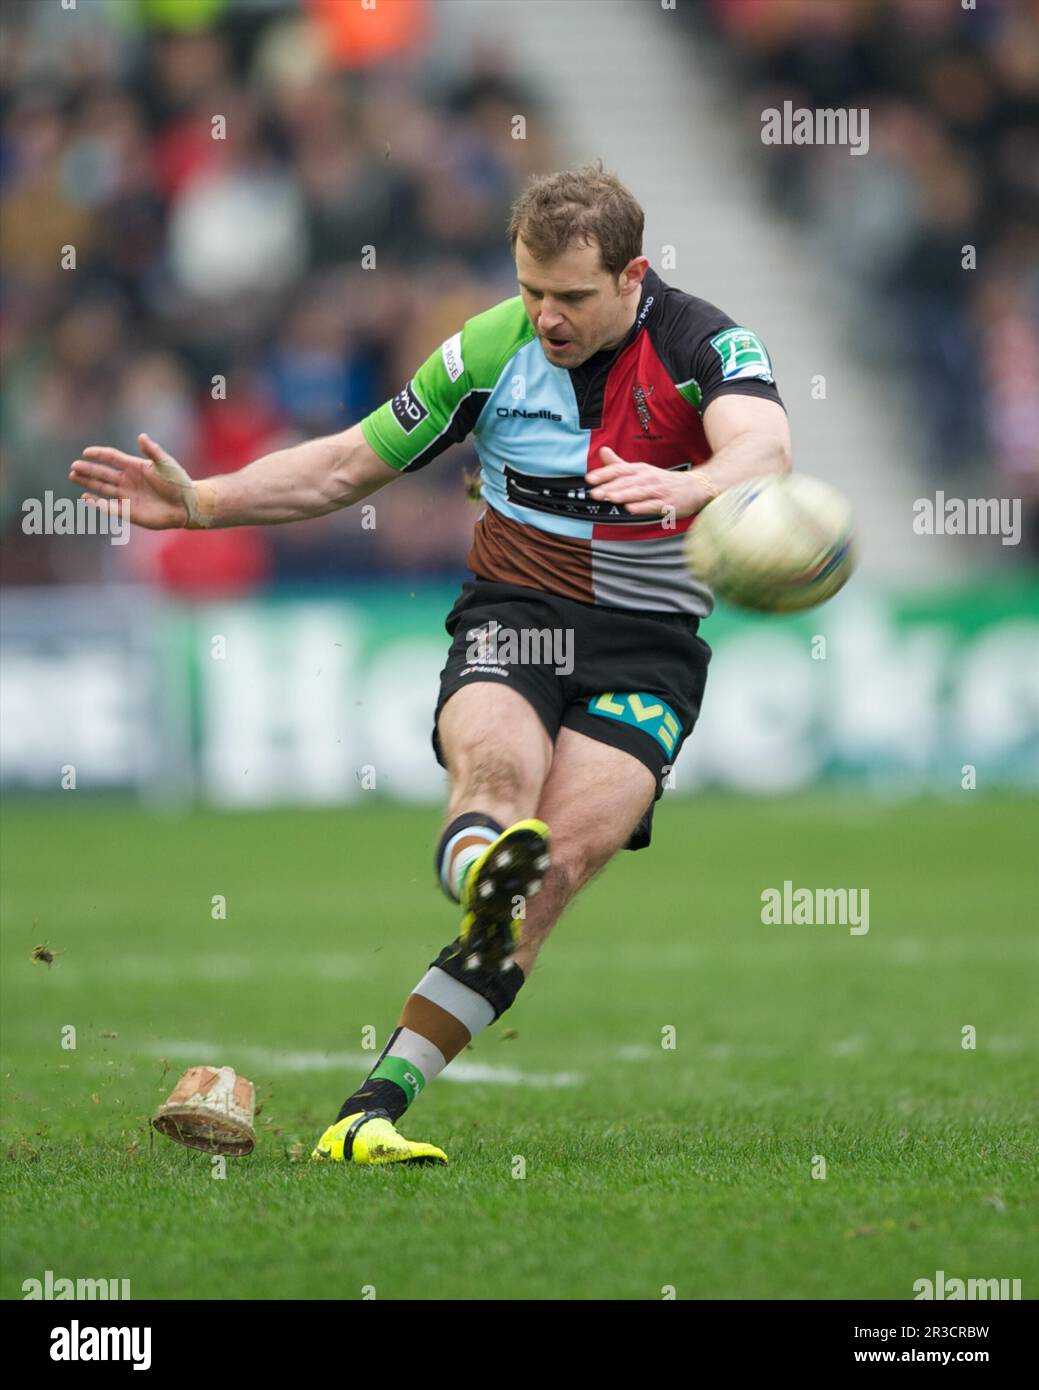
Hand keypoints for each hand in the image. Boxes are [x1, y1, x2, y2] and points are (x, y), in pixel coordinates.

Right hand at [69, 433, 196, 530]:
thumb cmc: (178, 483)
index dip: (99, 454)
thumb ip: (152, 451)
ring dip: (88, 483)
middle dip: (88, 469)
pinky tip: (86, 498)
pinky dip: (97, 504)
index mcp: (135, 467)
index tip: (86, 452)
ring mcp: (127, 496)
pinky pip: (109, 507)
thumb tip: (141, 436)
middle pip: (103, 473)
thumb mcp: (166, 464)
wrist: (187, 506)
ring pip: (102, 488)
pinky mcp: (129, 511)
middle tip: (73, 467)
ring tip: (73, 476)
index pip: (112, 458)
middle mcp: (128, 481)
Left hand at [585, 446, 713, 519]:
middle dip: (610, 487)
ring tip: (610, 498)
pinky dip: (642, 507)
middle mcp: (648, 478)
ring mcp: (659, 491)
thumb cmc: (664, 481)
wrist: (696, 486)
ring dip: (624, 494)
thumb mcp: (642, 470)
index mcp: (640, 470)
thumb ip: (620, 464)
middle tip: (594, 492)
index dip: (604, 474)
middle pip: (627, 482)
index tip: (589, 479)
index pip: (619, 470)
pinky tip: (631, 509)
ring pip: (639, 492)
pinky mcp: (669, 503)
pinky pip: (654, 505)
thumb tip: (602, 452)